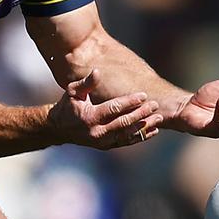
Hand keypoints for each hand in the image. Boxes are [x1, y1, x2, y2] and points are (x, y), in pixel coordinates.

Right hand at [48, 69, 163, 149]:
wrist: (60, 128)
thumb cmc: (67, 106)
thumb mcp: (73, 92)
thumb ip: (86, 83)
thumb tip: (97, 72)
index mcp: (90, 117)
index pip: (113, 109)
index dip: (129, 102)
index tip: (143, 95)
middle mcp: (97, 132)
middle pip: (123, 123)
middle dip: (141, 114)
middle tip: (155, 105)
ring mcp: (103, 141)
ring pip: (128, 134)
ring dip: (144, 126)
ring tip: (159, 118)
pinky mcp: (107, 146)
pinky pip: (127, 141)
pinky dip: (141, 137)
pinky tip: (154, 130)